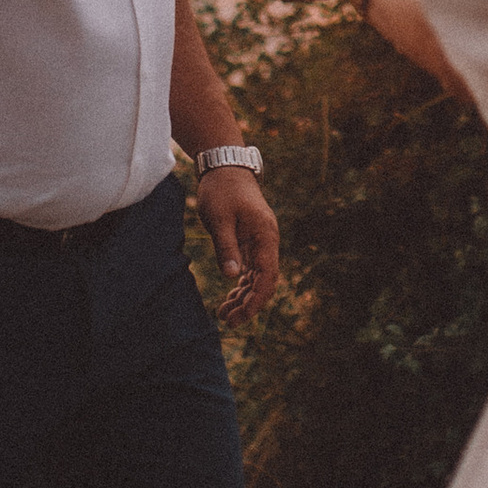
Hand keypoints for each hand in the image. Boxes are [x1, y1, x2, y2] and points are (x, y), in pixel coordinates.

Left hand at [195, 164, 279, 320]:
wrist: (226, 167)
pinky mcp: (252, 240)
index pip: (267, 276)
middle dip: (248, 303)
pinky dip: (242, 283)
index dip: (256, 300)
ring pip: (258, 277)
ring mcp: (261, 241)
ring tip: (224, 314)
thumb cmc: (222, 190)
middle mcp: (268, 241)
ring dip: (244, 296)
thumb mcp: (220, 219)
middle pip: (264, 281)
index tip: (240, 316)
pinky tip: (231, 296)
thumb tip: (232, 276)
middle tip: (227, 321)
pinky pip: (251, 268)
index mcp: (265, 236)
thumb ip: (227, 247)